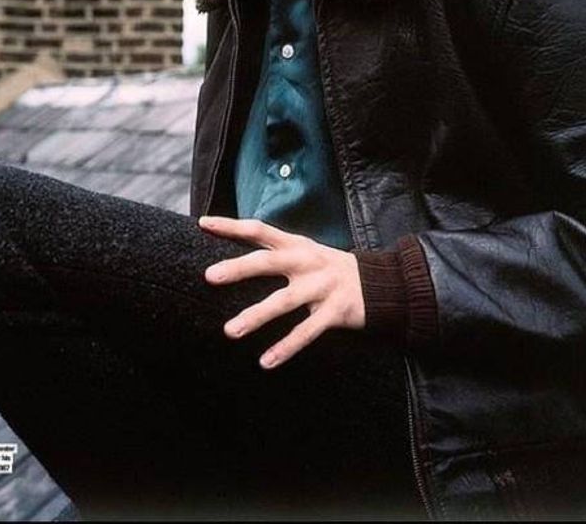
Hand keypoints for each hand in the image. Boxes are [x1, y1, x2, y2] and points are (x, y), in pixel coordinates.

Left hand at [199, 216, 364, 369]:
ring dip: (256, 316)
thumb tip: (235, 252)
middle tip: (209, 276)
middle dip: (238, 269)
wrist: (381, 284)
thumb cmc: (329, 269)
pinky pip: (306, 332)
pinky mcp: (334, 312)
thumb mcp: (304, 251)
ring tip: (230, 331)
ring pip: (283, 302)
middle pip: (267, 262)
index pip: (259, 230)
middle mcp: (306, 262)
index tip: (204, 223)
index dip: (232, 226)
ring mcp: (321, 287)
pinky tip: (266, 361)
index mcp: (296, 244)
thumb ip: (274, 251)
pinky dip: (286, 347)